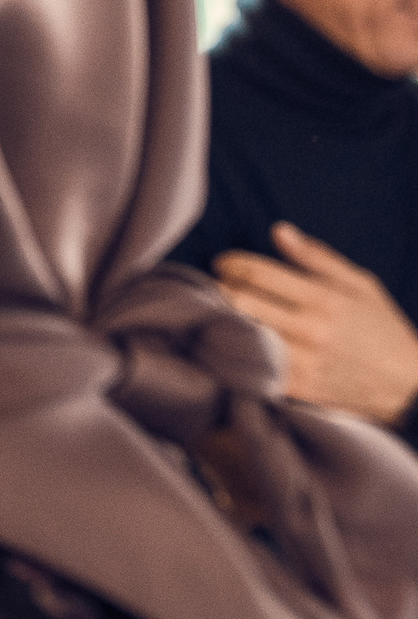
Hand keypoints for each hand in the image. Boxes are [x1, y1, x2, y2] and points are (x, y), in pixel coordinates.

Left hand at [216, 222, 417, 424]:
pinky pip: (251, 366)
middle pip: (240, 301)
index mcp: (324, 299)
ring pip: (241, 333)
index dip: (230, 264)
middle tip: (220, 286)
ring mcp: (302, 361)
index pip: (257, 274)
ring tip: (222, 311)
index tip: (223, 264)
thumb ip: (316, 257)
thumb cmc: (382, 329)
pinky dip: (236, 351)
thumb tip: (279, 230)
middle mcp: (310, 329)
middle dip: (221, 289)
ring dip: (224, 319)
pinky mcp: (297, 388)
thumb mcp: (360, 284)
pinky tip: (234, 342)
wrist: (409, 385)